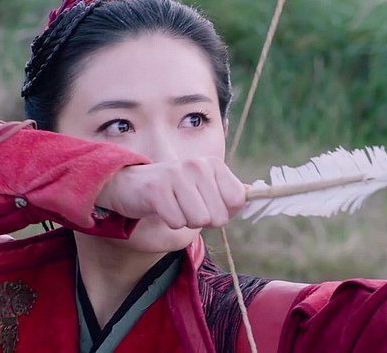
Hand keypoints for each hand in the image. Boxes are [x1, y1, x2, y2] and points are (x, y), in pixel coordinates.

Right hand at [96, 157, 245, 228]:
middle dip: (204, 220)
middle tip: (187, 206)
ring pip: (198, 220)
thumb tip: (256, 196)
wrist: (130, 184)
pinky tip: (162, 207)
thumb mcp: (204, 186)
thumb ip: (229, 194)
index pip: (237, 200)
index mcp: (214, 164)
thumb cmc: (174, 189)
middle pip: (219, 216)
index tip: (208, 204)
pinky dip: (170, 222)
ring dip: (186, 220)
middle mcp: (197, 165)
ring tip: (175, 206)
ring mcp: (177, 175)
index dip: (224, 211)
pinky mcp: (157, 190)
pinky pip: (176, 222)